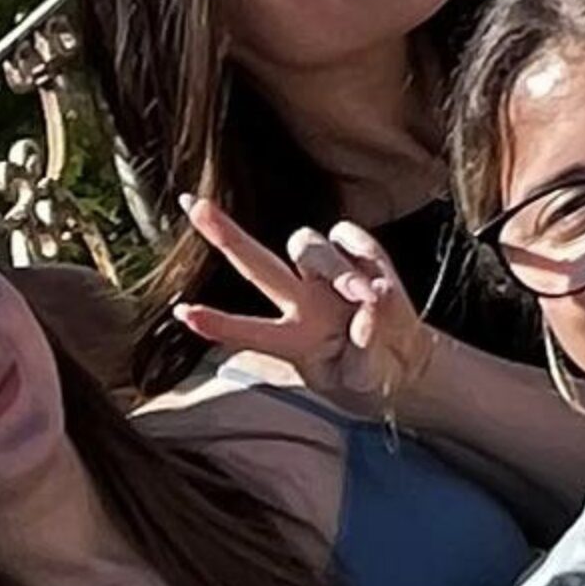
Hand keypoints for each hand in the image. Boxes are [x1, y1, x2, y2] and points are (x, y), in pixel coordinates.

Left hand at [170, 197, 435, 408]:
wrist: (403, 364)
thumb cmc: (369, 376)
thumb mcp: (364, 380)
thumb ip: (366, 350)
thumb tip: (370, 305)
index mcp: (292, 341)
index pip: (249, 331)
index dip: (217, 324)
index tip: (181, 313)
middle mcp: (300, 302)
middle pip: (256, 263)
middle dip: (224, 235)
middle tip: (194, 205)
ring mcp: (326, 275)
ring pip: (309, 246)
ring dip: (337, 270)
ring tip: (365, 298)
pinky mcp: (359, 254)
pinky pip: (351, 236)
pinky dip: (365, 254)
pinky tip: (380, 282)